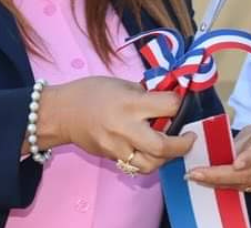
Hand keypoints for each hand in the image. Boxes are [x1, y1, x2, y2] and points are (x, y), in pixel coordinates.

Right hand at [28, 76, 195, 172]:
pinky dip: (149, 161)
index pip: (169, 106)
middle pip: (163, 146)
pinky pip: (136, 166)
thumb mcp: (121, 84)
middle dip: (183, 144)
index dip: (179, 104)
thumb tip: (166, 101)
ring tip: (171, 147)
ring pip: (151, 165)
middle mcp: (126, 128)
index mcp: (130, 103)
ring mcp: (118, 147)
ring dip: (167, 158)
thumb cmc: (91, 93)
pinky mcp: (112, 158)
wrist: (61, 114)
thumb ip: (145, 94)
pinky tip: (152, 151)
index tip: (180, 103)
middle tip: (189, 137)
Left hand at [186, 119, 250, 191]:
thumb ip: (243, 142)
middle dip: (219, 175)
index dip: (250, 157)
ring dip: (219, 183)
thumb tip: (221, 155)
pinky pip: (248, 189)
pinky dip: (229, 186)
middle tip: (195, 173)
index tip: (235, 163)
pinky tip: (212, 183)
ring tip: (197, 178)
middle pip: (250, 173)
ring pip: (246, 184)